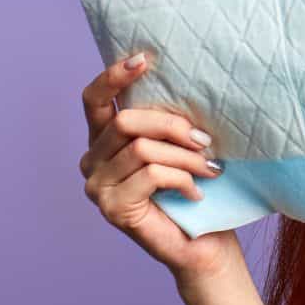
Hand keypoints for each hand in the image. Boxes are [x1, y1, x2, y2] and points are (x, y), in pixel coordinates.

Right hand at [77, 52, 243, 286]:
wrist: (203, 245)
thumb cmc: (195, 190)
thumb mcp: (180, 146)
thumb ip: (167, 122)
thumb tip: (186, 84)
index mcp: (105, 140)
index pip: (95, 99)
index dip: (114, 76)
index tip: (145, 59)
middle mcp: (92, 161)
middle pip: (126, 122)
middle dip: (172, 126)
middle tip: (205, 141)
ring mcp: (97, 187)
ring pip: (142, 149)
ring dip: (185, 157)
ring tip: (211, 169)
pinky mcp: (112, 208)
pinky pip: (150, 175)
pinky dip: (182, 180)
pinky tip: (197, 193)